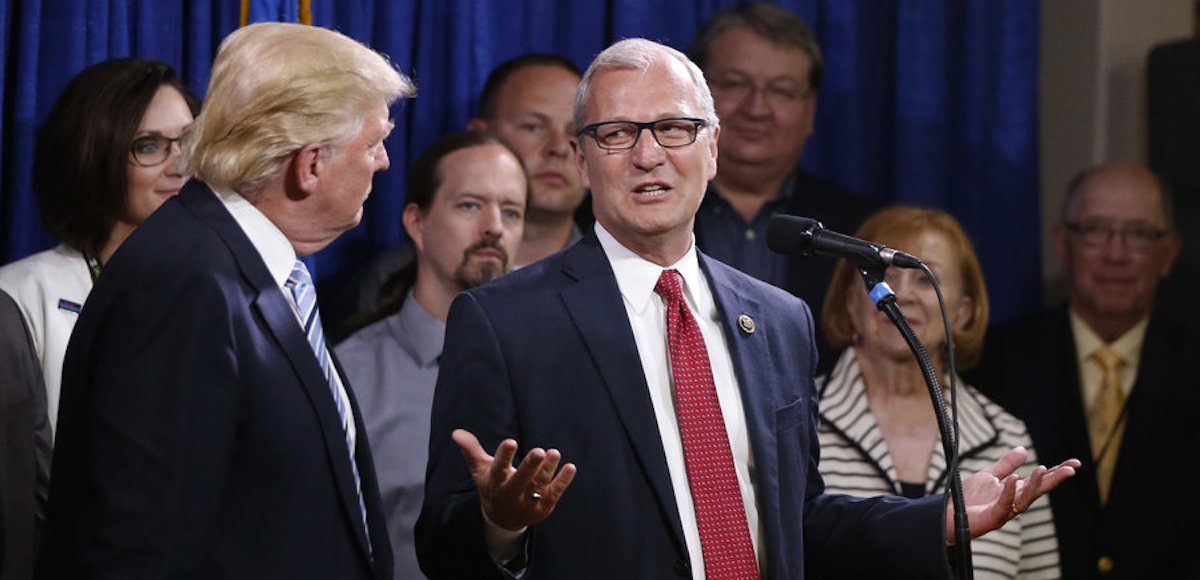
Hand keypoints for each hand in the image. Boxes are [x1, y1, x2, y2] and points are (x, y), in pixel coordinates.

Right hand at [452, 428, 576, 530]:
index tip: (510, 442)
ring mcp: (528, 503)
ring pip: (539, 485)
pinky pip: (554, 493)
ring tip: (554, 453)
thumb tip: (456, 432)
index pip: (498, 469)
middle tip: (539, 451)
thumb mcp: (480, 469)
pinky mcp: (543, 507)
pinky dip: (563, 481)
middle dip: (530, 466)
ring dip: (548, 470)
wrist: (503, 519)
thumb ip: (471, 450)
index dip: (504, 456)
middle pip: (521, 481)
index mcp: (495, 483)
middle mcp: (511, 494)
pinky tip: (570, 467)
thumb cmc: (492, 485)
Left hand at [945, 446, 1079, 542]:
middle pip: (1039, 491)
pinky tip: (1013, 479)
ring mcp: (1005, 511)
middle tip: (1070, 470)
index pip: (1040, 481)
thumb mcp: (988, 476)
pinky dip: (1008, 492)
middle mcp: (1014, 502)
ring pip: (1025, 499)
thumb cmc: (968, 498)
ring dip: (1034, 485)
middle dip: (1054, 480)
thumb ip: (1006, 466)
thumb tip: (1024, 450)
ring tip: (1042, 468)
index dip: (1057, 472)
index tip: (1074, 463)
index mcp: (1015, 491)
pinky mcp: (992, 518)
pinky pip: (1004, 505)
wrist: (949, 514)